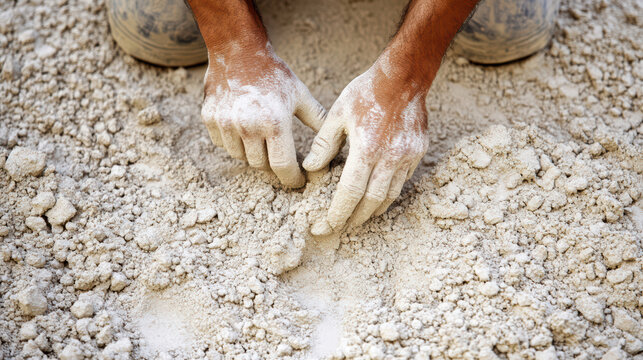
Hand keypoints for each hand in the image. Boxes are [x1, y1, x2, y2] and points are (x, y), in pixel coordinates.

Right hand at [202, 44, 325, 187]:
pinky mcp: (210, 120)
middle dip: (273, 165)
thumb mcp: (299, 95)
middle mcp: (248, 126)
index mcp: (275, 122)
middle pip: (261, 165)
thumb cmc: (273, 73)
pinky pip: (223, 145)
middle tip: (281, 158)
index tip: (298, 182)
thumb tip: (333, 144)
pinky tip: (242, 129)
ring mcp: (226, 124)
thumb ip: (317, 120)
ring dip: (253, 153)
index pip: (282, 166)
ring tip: (261, 140)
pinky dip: (234, 143)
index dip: (291, 179)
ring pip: (241, 157)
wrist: (237, 50)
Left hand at [303, 59, 429, 233]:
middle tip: (339, 228)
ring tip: (357, 218)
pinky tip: (376, 195)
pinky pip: (402, 181)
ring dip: (372, 211)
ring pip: (390, 196)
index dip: (337, 213)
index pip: (350, 193)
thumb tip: (311, 169)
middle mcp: (390, 158)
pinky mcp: (418, 152)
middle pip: (371, 202)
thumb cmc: (366, 92)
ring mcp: (408, 157)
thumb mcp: (337, 114)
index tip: (325, 226)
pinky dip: (387, 193)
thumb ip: (324, 144)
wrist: (405, 76)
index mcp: (367, 149)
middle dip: (354, 219)